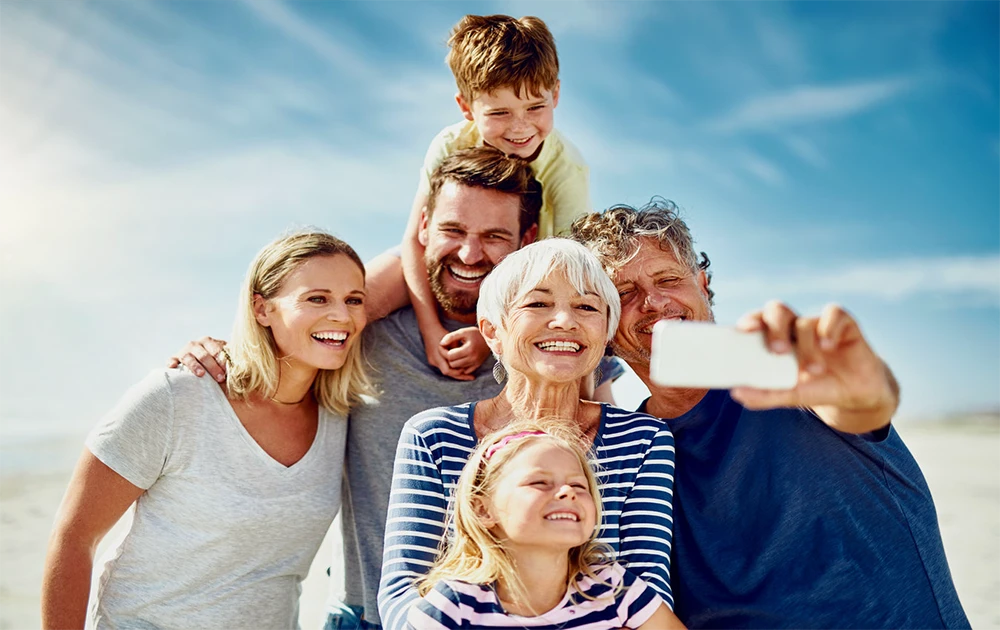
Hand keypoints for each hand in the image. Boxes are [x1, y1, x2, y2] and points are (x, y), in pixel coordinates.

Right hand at [167, 336, 228, 381]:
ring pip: (188, 357)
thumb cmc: (215, 362)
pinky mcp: (174, 359)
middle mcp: (195, 344)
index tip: (229, 371)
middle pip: (204, 355)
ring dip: (195, 366)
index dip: (223, 361)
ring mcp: (184, 351)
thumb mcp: (223, 357)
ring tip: (201, 374)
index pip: (216, 350)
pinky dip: (172, 362)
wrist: (198, 363)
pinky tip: (173, 366)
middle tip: (220, 378)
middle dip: (213, 367)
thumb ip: (231, 358)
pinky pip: (171, 360)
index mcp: (209, 342)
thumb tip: (245, 363)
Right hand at [422, 326, 474, 381]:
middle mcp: (433, 361)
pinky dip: (451, 367)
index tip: (467, 371)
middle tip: (471, 377)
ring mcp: (432, 361)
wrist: (429, 329)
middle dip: (459, 375)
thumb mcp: (452, 342)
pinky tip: (459, 367)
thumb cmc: (442, 334)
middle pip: (447, 373)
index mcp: (437, 357)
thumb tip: (466, 361)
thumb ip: (458, 352)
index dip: (457, 372)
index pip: (447, 370)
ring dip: (455, 371)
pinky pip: (443, 366)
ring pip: (445, 370)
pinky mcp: (432, 360)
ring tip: (467, 373)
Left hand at [441, 327, 490, 374]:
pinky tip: (461, 358)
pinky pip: (465, 371)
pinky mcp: (477, 365)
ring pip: (458, 369)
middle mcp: (473, 358)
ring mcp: (476, 363)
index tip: (445, 346)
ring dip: (455, 362)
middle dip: (449, 358)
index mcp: (468, 349)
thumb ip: (451, 337)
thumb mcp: (463, 332)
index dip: (445, 351)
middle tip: (448, 351)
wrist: (490, 338)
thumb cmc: (474, 333)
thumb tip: (441, 344)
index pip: (450, 356)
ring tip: (454, 354)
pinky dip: (461, 366)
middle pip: (453, 364)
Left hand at [732, 301, 898, 433]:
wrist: (855, 394)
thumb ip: (766, 394)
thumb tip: (737, 394)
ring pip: (805, 322)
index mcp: (775, 338)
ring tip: (813, 371)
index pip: (757, 321)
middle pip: (777, 310)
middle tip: (778, 351)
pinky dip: (828, 328)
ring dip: (807, 348)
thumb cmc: (816, 387)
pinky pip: (834, 314)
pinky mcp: (844, 323)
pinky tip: (828, 346)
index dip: (749, 321)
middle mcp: (794, 326)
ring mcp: (818, 323)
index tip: (745, 330)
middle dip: (775, 328)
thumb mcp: (791, 394)